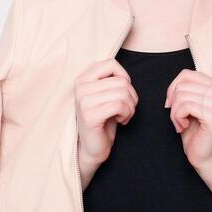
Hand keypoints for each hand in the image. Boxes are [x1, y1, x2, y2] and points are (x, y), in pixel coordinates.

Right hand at [74, 58, 137, 186]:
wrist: (92, 148)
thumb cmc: (103, 120)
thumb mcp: (105, 95)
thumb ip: (110, 80)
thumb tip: (124, 72)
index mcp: (83, 78)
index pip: (111, 63)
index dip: (125, 77)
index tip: (122, 92)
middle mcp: (80, 86)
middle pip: (121, 81)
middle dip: (131, 97)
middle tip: (125, 109)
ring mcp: (83, 100)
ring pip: (122, 93)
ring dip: (130, 107)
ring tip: (123, 115)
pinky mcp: (90, 114)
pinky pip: (119, 105)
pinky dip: (126, 114)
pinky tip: (120, 121)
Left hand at [164, 68, 211, 168]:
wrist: (203, 154)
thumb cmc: (193, 129)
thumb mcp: (187, 103)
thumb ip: (184, 88)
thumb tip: (173, 86)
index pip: (186, 74)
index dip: (172, 89)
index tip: (172, 105)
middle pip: (182, 86)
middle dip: (173, 104)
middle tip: (178, 118)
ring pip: (181, 96)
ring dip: (175, 113)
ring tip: (181, 123)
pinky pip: (186, 106)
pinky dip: (178, 118)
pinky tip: (184, 127)